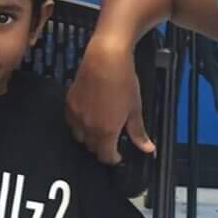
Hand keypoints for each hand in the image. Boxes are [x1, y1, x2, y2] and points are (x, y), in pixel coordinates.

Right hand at [65, 38, 152, 166]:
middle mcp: (88, 127)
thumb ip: (138, 132)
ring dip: (89, 138)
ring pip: (79, 137)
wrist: (106, 58)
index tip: (118, 155)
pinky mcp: (69, 103)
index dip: (113, 158)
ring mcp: (76, 116)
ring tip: (99, 128)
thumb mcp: (135, 109)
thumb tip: (147, 149)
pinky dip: (78, 124)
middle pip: (92, 148)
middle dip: (102, 147)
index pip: (106, 156)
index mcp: (106, 131)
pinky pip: (71, 122)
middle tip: (111, 138)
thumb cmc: (123, 81)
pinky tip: (88, 116)